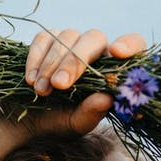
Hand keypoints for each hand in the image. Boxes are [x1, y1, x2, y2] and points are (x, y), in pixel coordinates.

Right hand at [25, 28, 145, 133]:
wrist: (27, 121)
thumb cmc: (60, 123)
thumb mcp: (77, 124)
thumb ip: (91, 113)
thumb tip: (107, 98)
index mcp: (112, 71)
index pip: (134, 45)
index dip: (129, 44)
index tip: (117, 52)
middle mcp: (95, 52)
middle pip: (94, 38)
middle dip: (74, 61)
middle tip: (59, 85)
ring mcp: (71, 42)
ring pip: (67, 37)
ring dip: (51, 65)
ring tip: (42, 91)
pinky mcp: (47, 40)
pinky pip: (44, 38)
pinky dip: (36, 58)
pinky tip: (31, 80)